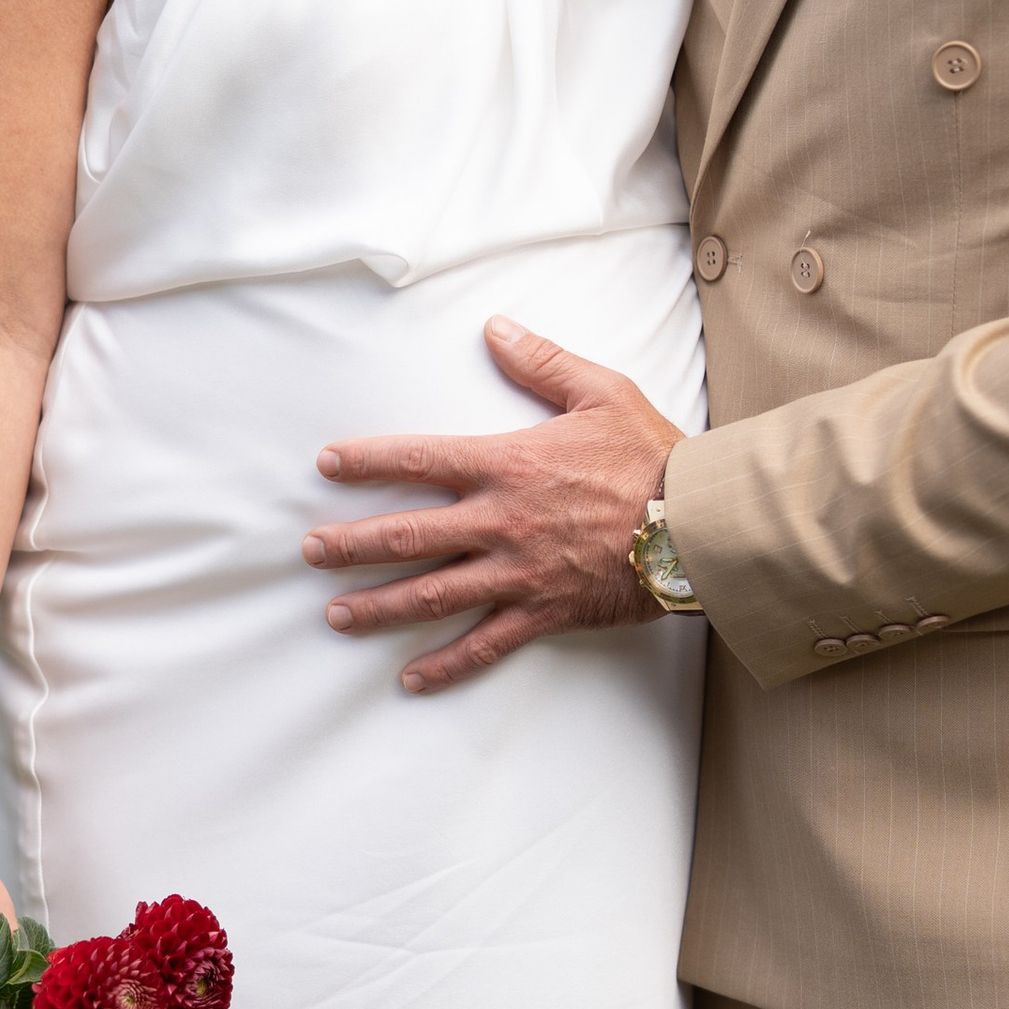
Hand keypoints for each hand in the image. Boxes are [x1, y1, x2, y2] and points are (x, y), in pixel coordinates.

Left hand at [304, 315, 680, 694]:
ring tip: (336, 614)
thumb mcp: (601, 392)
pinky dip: (446, 664)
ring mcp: (518, 573)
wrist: (698, 525)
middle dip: (352, 544)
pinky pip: (484, 645)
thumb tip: (495, 330)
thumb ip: (542, 363)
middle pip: (409, 535)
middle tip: (310, 551)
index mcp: (509, 465)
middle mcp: (502, 522)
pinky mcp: (542, 612)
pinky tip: (411, 679)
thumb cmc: (653, 457)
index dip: (369, 461)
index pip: (421, 459)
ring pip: (432, 595)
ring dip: (379, 607)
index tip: (327, 464)